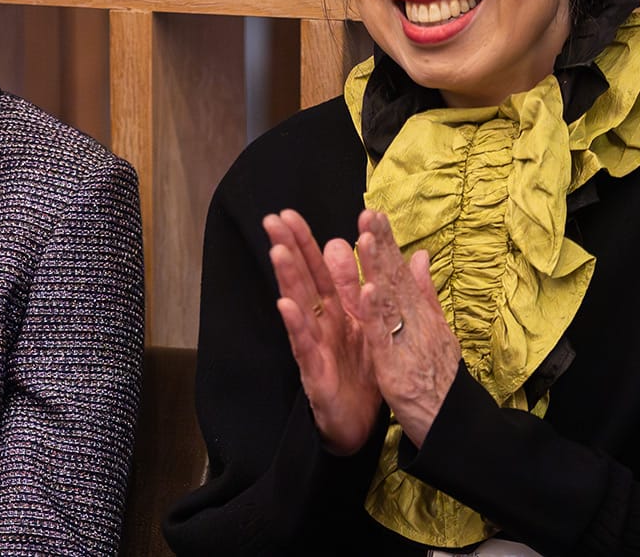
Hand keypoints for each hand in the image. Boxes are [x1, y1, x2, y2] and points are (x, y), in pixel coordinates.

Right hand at [265, 209, 379, 454]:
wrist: (362, 425)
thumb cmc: (361, 374)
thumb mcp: (368, 324)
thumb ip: (363, 287)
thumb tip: (356, 246)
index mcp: (336, 311)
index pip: (317, 269)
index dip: (304, 242)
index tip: (289, 214)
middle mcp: (321, 324)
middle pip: (302, 280)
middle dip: (288, 250)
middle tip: (272, 220)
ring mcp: (315, 347)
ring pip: (299, 307)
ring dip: (289, 280)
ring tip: (278, 252)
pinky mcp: (315, 373)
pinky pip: (305, 347)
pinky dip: (296, 326)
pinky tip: (285, 306)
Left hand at [353, 210, 460, 446]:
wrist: (452, 427)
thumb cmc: (438, 380)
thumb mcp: (435, 332)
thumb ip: (424, 294)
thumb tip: (421, 256)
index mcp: (420, 315)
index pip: (401, 273)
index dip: (387, 243)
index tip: (374, 213)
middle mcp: (416, 324)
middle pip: (396, 279)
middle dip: (381, 244)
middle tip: (369, 212)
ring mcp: (407, 344)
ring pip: (389, 301)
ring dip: (378, 268)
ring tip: (366, 237)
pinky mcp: (395, 368)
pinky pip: (384, 337)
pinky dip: (377, 314)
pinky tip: (368, 289)